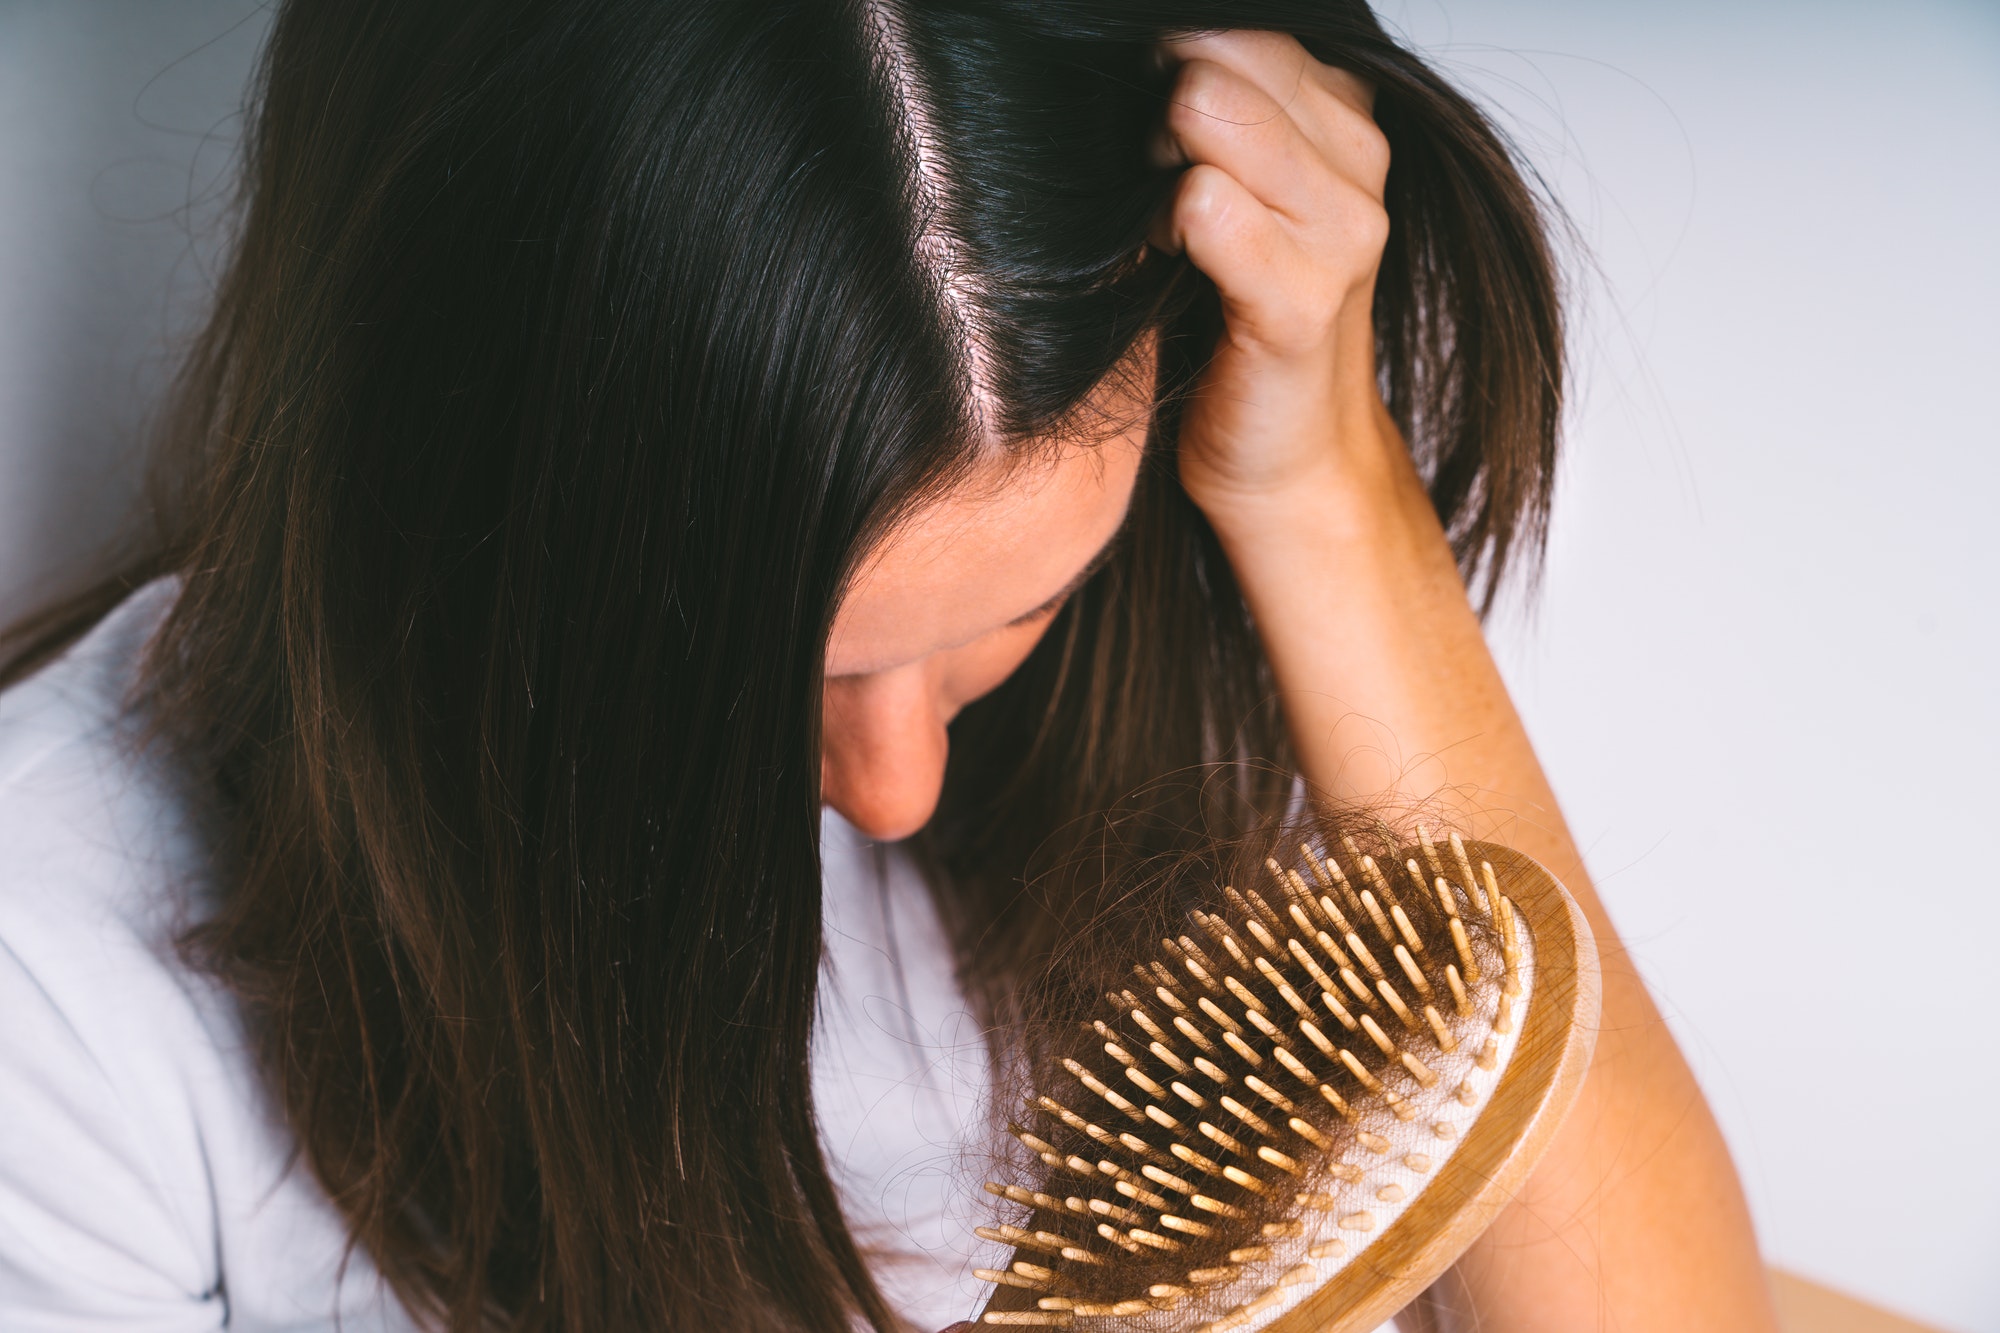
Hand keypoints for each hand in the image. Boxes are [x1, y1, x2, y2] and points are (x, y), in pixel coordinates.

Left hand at [1154, 31, 1399, 527]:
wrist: (1290, 459)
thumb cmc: (1238, 324)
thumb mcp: (1239, 195)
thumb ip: (1216, 116)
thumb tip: (1137, 56)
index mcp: (1345, 119)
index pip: (1243, 29)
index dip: (1176, 66)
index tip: (1157, 138)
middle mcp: (1359, 161)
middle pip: (1219, 52)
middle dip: (1159, 104)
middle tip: (1151, 179)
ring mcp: (1343, 231)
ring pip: (1209, 109)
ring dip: (1156, 162)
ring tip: (1161, 223)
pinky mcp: (1303, 301)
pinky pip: (1204, 205)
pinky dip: (1160, 224)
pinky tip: (1166, 261)